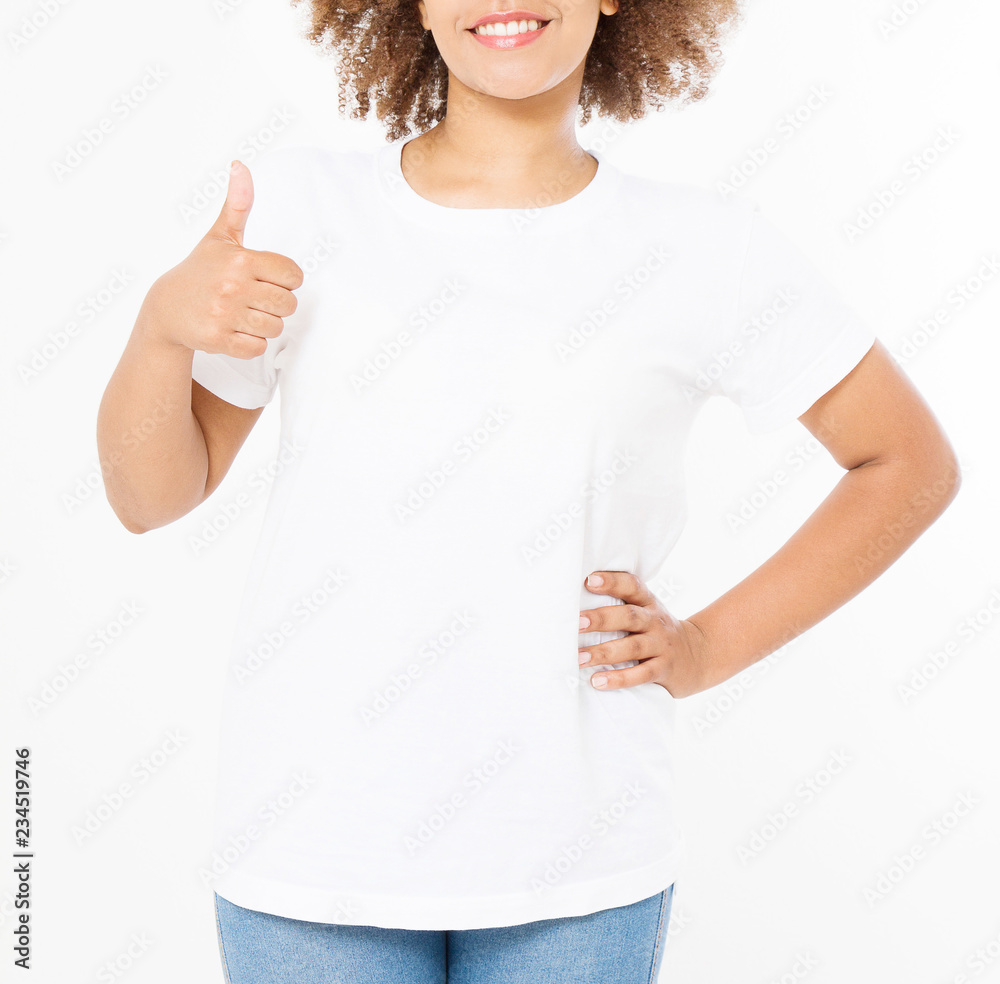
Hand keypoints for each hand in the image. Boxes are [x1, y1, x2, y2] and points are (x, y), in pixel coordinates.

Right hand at [141, 160, 303, 357]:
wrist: (166, 308)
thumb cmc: (201, 270)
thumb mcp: (220, 236)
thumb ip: (238, 205)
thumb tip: (240, 165)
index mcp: (240, 260)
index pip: (293, 275)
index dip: (286, 279)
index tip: (268, 278)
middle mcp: (232, 286)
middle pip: (288, 304)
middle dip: (277, 304)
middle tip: (256, 298)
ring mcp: (224, 315)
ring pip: (275, 327)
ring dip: (265, 324)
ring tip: (245, 314)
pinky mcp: (218, 340)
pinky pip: (257, 347)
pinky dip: (250, 343)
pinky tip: (235, 329)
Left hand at [579, 570, 709, 697]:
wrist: (700, 655)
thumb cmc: (657, 631)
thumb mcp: (646, 612)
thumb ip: (620, 606)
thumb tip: (573, 605)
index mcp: (648, 602)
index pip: (632, 585)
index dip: (612, 581)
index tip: (590, 580)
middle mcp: (655, 621)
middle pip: (629, 616)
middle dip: (601, 619)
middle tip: (576, 623)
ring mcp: (661, 645)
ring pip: (633, 647)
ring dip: (604, 653)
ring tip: (579, 659)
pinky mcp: (664, 669)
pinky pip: (641, 674)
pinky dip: (620, 678)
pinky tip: (598, 681)